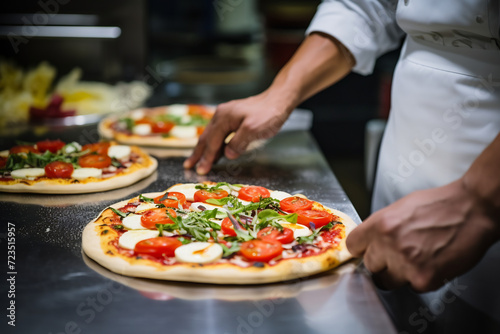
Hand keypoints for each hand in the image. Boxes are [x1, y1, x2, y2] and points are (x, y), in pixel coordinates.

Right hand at [183, 90, 292, 173]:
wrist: (279, 100)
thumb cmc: (268, 114)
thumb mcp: (253, 130)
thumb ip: (238, 143)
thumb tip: (227, 155)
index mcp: (223, 118)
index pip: (212, 142)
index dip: (206, 158)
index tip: (200, 171)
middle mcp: (221, 115)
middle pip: (206, 137)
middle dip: (197, 153)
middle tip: (188, 166)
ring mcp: (227, 115)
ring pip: (212, 135)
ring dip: (205, 149)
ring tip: (197, 161)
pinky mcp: (234, 118)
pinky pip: (220, 133)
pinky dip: (215, 144)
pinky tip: (216, 151)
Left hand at [346, 179, 499, 291]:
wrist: (471, 209)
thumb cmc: (439, 205)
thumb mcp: (399, 208)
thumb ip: (380, 227)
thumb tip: (369, 241)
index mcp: (380, 224)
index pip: (353, 246)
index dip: (362, 249)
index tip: (367, 251)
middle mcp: (388, 244)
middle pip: (370, 266)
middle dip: (382, 262)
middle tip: (399, 254)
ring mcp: (405, 263)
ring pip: (388, 280)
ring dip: (400, 274)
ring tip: (418, 258)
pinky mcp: (423, 279)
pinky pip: (413, 287)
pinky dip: (422, 279)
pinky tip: (432, 262)